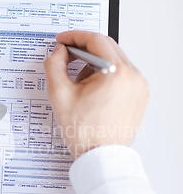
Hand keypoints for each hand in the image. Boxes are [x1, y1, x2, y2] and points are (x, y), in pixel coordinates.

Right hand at [44, 31, 148, 157]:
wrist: (101, 157)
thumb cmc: (85, 132)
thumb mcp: (60, 95)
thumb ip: (54, 66)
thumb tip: (58, 52)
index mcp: (117, 73)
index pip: (96, 40)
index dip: (74, 36)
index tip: (63, 40)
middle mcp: (133, 76)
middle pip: (107, 47)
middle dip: (84, 48)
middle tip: (67, 55)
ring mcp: (139, 86)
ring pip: (115, 60)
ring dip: (95, 62)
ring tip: (79, 83)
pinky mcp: (139, 95)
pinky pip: (122, 74)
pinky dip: (106, 74)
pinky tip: (92, 90)